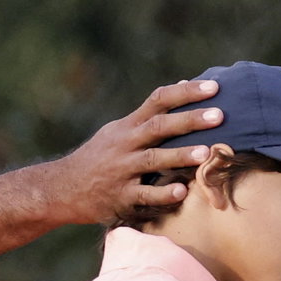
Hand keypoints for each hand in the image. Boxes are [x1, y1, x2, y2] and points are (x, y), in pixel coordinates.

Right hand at [38, 79, 222, 225]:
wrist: (61, 188)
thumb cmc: (100, 157)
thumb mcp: (119, 130)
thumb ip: (151, 112)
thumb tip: (183, 84)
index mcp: (127, 126)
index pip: (158, 100)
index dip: (185, 93)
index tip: (213, 87)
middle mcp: (124, 145)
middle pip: (158, 127)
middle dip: (189, 121)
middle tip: (219, 116)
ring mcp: (122, 171)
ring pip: (152, 160)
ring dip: (179, 156)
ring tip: (206, 153)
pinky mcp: (120, 197)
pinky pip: (143, 195)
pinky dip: (163, 194)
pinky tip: (182, 192)